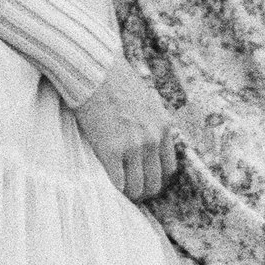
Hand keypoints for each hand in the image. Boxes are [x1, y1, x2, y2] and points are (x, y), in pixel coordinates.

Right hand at [76, 60, 180, 203]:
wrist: (95, 70)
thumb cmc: (115, 81)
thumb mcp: (147, 100)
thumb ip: (151, 122)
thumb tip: (146, 139)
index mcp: (164, 127)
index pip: (169, 168)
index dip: (157, 179)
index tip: (145, 181)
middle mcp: (152, 139)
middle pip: (155, 182)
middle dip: (143, 191)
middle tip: (130, 192)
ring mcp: (133, 146)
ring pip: (137, 187)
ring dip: (129, 193)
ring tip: (118, 192)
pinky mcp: (111, 149)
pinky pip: (118, 182)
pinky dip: (114, 189)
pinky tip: (108, 186)